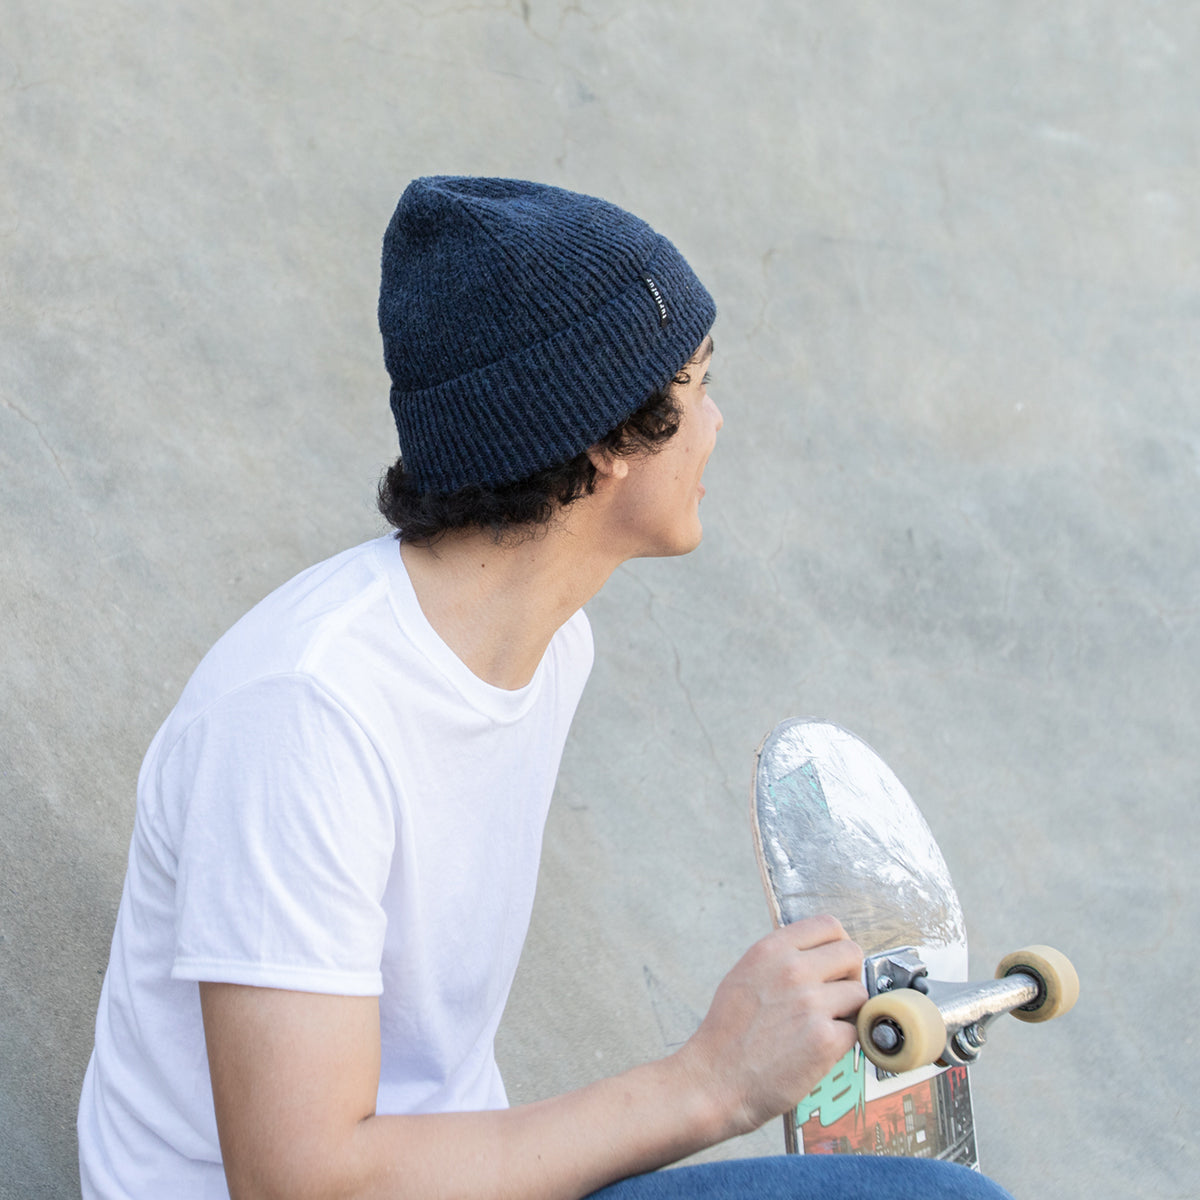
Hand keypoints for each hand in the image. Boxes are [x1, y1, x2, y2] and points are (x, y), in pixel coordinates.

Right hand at [674, 914, 865, 1137]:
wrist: (714, 1080)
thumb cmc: (727, 1033)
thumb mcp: (745, 974)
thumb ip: (781, 959)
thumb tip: (817, 955)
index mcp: (771, 950)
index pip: (828, 925)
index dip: (837, 945)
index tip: (835, 963)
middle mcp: (793, 970)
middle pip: (852, 953)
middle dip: (849, 975)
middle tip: (837, 995)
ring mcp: (811, 1004)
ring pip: (859, 994)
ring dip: (848, 1011)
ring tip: (824, 1025)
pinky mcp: (825, 1040)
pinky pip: (856, 1031)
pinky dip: (843, 1042)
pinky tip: (819, 1049)